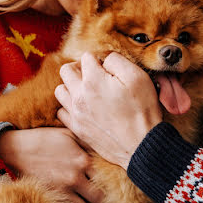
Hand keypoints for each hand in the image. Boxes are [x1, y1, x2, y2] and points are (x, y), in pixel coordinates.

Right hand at [0, 127, 102, 202]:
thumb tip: (104, 147)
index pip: (108, 177)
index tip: (105, 180)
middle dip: (99, 197)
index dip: (108, 180)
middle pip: (100, 198)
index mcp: (83, 160)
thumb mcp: (68, 134)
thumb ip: (87, 142)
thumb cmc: (43, 140)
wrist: (15, 150)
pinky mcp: (51, 199)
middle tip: (95, 192)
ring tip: (83, 199)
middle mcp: (76, 178)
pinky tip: (70, 201)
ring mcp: (63, 191)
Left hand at [55, 52, 162, 169]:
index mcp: (93, 80)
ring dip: (71, 86)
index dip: (100, 59)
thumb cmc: (142, 110)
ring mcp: (76, 114)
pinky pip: (62, 111)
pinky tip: (84, 107)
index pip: (86, 57)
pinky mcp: (77, 129)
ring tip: (88, 90)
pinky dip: (70, 106)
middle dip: (80, 68)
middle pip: (66, 70)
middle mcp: (79, 96)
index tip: (110, 69)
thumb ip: (116, 60)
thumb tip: (103, 59)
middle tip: (95, 75)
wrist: (141, 145)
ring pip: (60, 90)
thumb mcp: (137, 76)